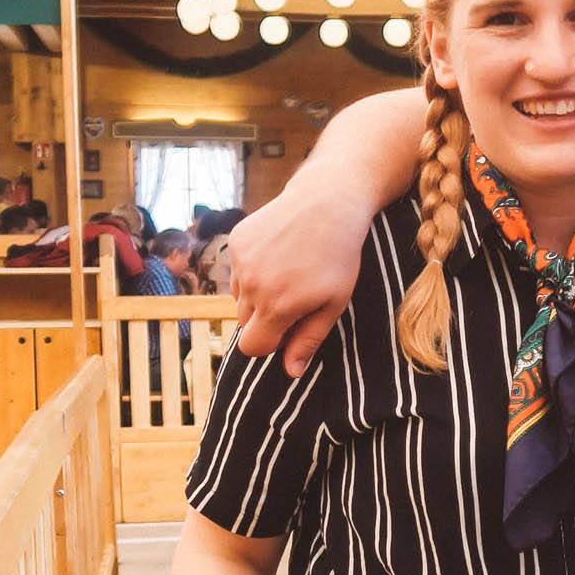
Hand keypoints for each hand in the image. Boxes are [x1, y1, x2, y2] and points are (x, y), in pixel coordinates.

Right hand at [229, 169, 370, 370]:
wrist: (327, 201)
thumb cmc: (339, 256)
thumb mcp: (333, 302)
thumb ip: (309, 340)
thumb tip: (291, 372)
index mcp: (277, 306)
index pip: (252, 347)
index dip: (270, 344)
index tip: (290, 330)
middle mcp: (252, 285)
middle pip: (245, 323)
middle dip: (265, 318)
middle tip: (295, 296)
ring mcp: (241, 262)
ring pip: (239, 296)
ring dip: (257, 293)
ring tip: (288, 272)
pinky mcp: (236, 241)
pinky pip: (237, 270)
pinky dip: (253, 269)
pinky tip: (278, 253)